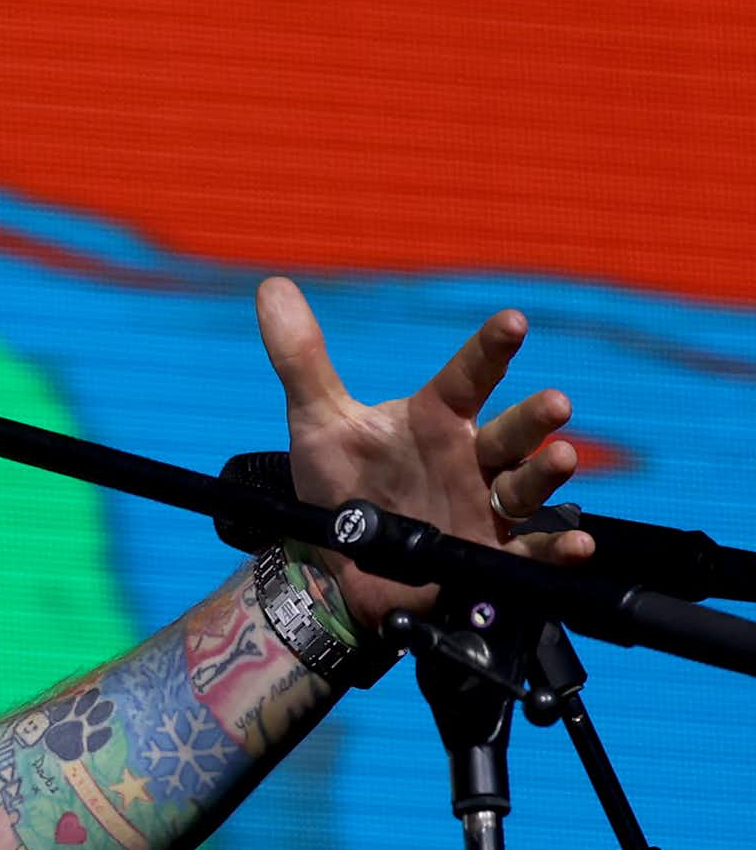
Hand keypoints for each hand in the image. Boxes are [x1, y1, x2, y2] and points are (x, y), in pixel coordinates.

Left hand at [255, 276, 593, 635]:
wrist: (335, 563)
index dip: (491, 349)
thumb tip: (272, 287)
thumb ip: (301, 358)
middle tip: (556, 402)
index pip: (470, 375)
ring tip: (562, 457)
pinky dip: (555, 550)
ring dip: (546, 473)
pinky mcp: (487, 556)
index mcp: (438, 419)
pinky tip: (577, 546)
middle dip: (534, 419)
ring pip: (526, 485)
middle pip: (511, 432)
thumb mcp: (317, 422)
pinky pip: (531, 552)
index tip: (512, 322)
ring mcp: (484, 507)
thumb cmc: (342, 485)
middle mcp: (471, 458)